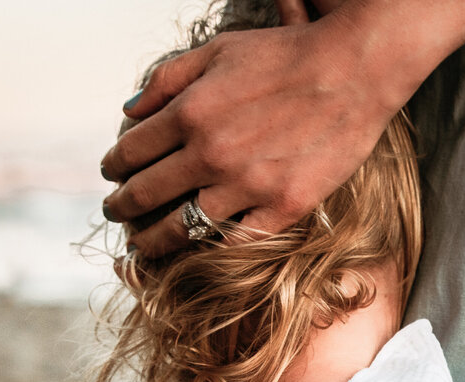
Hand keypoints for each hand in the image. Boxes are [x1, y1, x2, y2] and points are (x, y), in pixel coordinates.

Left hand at [100, 2, 404, 255]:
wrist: (354, 70)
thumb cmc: (289, 55)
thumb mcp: (218, 51)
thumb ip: (167, 80)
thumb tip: (129, 110)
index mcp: (190, 112)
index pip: (131, 150)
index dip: (113, 166)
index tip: (110, 174)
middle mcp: (212, 154)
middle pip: (147, 193)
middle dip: (121, 206)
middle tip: (115, 212)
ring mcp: (249, 186)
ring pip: (183, 227)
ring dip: (154, 240)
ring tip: (143, 245)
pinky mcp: (284, 207)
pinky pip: (238, 239)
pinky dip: (213, 246)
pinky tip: (200, 248)